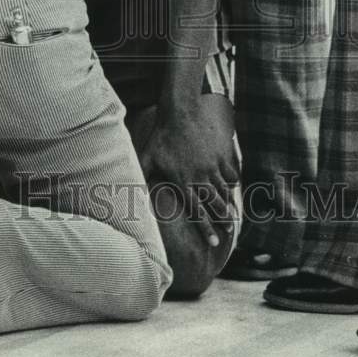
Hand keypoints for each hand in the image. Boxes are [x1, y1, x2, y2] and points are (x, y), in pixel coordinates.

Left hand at [138, 99, 239, 247]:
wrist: (181, 112)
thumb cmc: (161, 135)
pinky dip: (232, 182)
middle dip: (223, 221)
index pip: (197, 212)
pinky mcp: (221, 155)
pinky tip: (233, 188)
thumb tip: (124, 192)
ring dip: (230, 205)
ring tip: (233, 217)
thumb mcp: (147, 156)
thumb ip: (140, 176)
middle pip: (215, 205)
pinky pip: (231, 173)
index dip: (206, 229)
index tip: (214, 244)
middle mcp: (200, 177)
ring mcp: (212, 166)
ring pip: (225, 191)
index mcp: (183, 182)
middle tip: (228, 232)